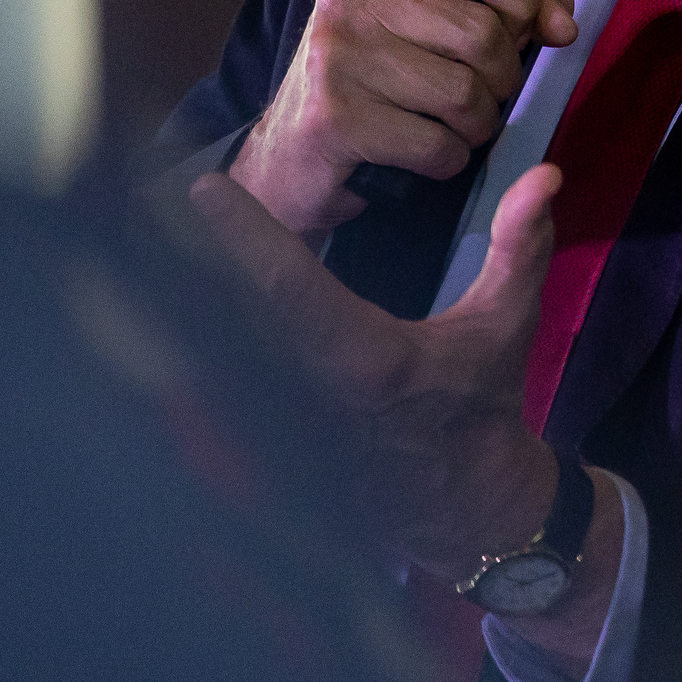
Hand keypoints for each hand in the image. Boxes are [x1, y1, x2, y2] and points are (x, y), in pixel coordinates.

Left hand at [187, 166, 626, 674]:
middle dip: (182, 257)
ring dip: (175, 297)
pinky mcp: (264, 445)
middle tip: (144, 198)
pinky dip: (187, 342)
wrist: (463, 507)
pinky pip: (215, 384)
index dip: (246, 236)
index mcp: (367, 361)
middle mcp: (310, 395)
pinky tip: (156, 302)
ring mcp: (280, 427)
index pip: (291, 288)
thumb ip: (521, 246)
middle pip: (225, 314)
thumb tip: (547, 174)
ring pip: (210, 352)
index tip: (207, 188)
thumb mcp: (507, 323)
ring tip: (133, 237)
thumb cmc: (480, 404)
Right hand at [230, 0, 576, 235]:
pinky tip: (419, 150)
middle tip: (478, 93)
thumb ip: (510, 0)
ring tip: (448, 123)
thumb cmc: (379, 77)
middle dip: (501, 78)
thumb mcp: (435, 18)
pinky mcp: (334, 117)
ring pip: (467, 95)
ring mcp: (336, 53)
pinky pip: (439, 145)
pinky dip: (446, 159)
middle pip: (485, 32)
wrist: (294, 151)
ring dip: (476, 124)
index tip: (533, 32)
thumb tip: (561, 22)